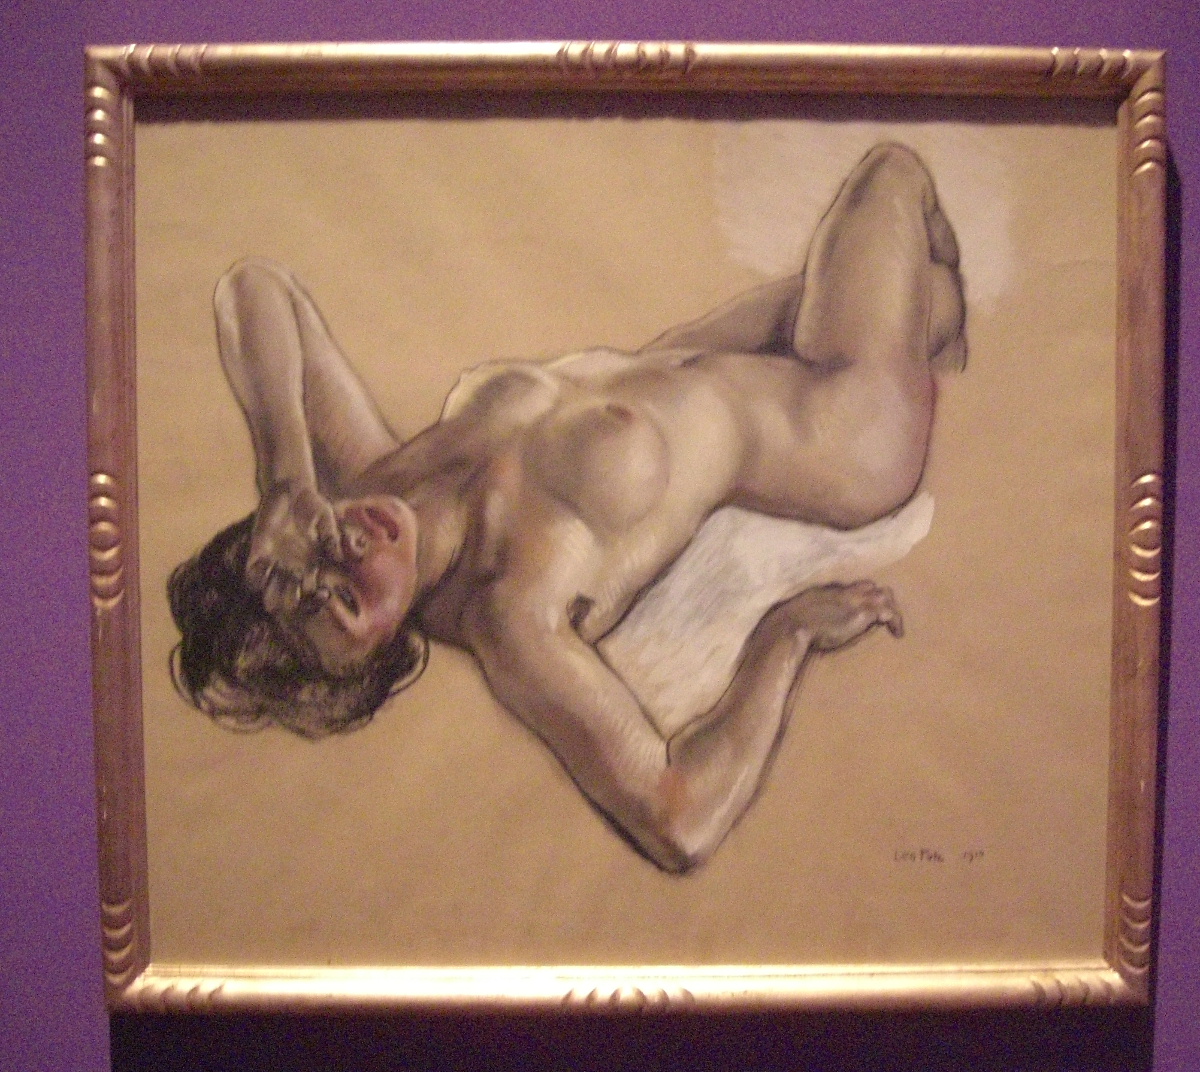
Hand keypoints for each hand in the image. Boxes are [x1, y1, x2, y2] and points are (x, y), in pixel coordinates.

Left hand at [246, 482, 340, 614]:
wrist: (290, 490)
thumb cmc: (312, 504)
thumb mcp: (326, 518)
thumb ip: (332, 537)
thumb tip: (338, 558)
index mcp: (312, 564)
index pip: (313, 590)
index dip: (316, 597)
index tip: (321, 593)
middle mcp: (293, 567)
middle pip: (290, 596)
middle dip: (291, 602)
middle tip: (295, 598)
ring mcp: (274, 561)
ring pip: (269, 590)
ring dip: (271, 595)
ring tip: (275, 592)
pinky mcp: (259, 551)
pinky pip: (253, 573)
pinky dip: (256, 577)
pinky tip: (266, 567)